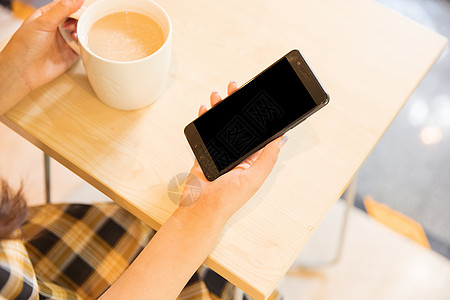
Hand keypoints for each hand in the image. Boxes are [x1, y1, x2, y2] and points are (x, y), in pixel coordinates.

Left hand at [1, 0, 82, 91]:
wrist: (24, 71)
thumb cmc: (25, 46)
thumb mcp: (43, 22)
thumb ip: (62, 10)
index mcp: (47, 16)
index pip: (66, 6)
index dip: (77, 6)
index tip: (86, 8)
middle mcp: (56, 28)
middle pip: (76, 20)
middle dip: (81, 21)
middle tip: (82, 24)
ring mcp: (64, 41)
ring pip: (81, 33)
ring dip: (83, 33)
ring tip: (76, 36)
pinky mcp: (70, 55)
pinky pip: (83, 48)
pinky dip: (86, 46)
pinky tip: (82, 44)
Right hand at [178, 81, 287, 221]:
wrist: (201, 209)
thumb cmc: (228, 199)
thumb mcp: (254, 178)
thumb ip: (267, 158)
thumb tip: (281, 138)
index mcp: (251, 159)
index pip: (257, 131)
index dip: (257, 114)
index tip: (257, 97)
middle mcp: (236, 153)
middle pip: (238, 123)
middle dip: (236, 104)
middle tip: (236, 87)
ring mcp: (219, 152)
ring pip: (221, 124)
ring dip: (220, 108)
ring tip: (219, 95)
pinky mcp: (204, 152)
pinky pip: (205, 132)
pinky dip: (204, 119)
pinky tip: (205, 108)